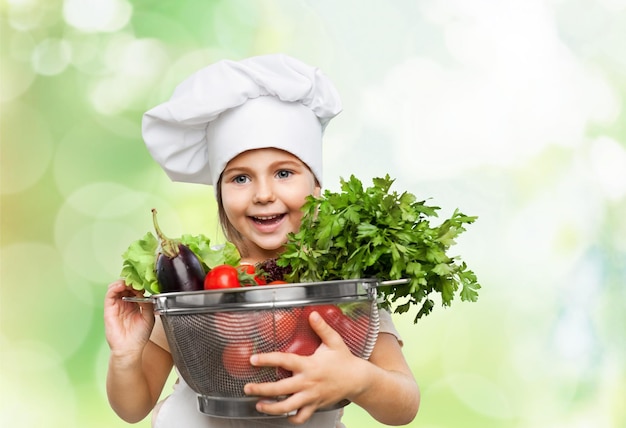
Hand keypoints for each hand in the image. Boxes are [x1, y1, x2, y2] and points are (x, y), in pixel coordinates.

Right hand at [104, 280, 154, 358]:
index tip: (144, 281)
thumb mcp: (149, 317)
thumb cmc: (139, 336)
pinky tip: (121, 286)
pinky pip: (110, 295)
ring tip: (130, 282)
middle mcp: (125, 303)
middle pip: (125, 286)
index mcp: (135, 304)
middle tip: (137, 279)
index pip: (135, 288)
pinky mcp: (109, 309)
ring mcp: (117, 305)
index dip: (139, 283)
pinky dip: (114, 288)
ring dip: (123, 282)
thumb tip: (145, 293)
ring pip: (116, 287)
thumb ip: (147, 304)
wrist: (130, 348)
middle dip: (131, 280)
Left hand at [244, 311, 366, 423]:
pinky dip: (291, 418)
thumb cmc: (344, 360)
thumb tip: (312, 314)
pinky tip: (283, 415)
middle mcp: (307, 383)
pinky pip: (301, 417)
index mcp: (309, 365)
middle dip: (261, 390)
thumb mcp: (334, 342)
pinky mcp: (315, 406)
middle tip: (248, 388)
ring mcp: (311, 397)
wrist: (358, 380)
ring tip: (259, 405)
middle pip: (280, 389)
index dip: (267, 360)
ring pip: (287, 407)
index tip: (253, 359)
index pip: (284, 361)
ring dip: (271, 408)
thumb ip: (321, 328)